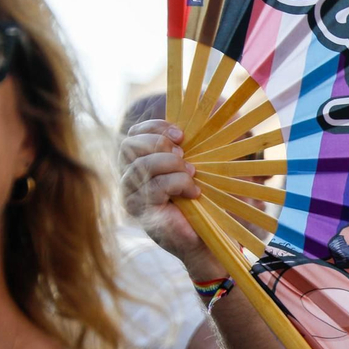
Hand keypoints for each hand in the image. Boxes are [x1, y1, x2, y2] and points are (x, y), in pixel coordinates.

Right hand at [118, 119, 219, 277]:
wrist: (208, 241)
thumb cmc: (204, 202)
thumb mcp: (200, 167)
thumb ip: (199, 143)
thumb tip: (218, 108)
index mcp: (139, 164)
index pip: (133, 134)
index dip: (155, 127)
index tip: (181, 134)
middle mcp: (129, 179)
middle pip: (131, 145)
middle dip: (162, 145)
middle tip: (186, 156)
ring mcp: (133, 197)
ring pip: (144, 164)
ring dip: (175, 165)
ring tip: (193, 176)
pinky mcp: (143, 212)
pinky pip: (156, 186)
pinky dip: (180, 183)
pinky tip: (194, 192)